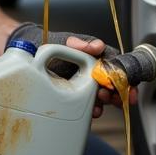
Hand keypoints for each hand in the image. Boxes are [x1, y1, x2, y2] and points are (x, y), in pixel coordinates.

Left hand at [8, 22, 135, 117]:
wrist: (27, 54)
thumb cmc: (49, 44)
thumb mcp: (65, 41)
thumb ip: (81, 43)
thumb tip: (97, 46)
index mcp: (97, 57)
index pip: (118, 67)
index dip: (126, 78)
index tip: (128, 87)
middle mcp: (95, 72)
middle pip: (115, 85)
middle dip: (119, 94)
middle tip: (115, 98)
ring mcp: (86, 85)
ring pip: (104, 97)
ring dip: (106, 103)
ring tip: (100, 104)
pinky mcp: (76, 97)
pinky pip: (90, 105)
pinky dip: (94, 110)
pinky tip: (93, 113)